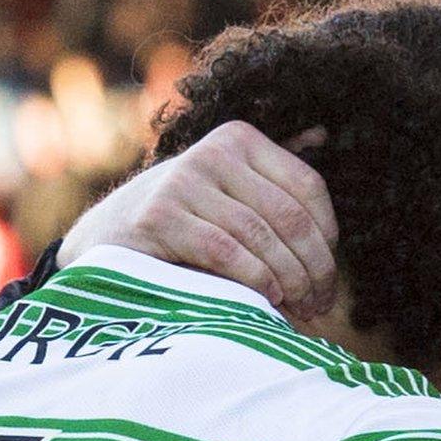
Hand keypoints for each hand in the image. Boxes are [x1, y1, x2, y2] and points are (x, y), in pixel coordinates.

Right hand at [64, 122, 340, 316]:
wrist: (110, 238)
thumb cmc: (186, 220)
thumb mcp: (228, 188)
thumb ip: (270, 173)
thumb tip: (323, 132)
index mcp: (239, 140)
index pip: (307, 187)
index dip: (327, 237)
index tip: (329, 277)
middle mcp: (214, 152)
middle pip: (289, 216)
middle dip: (314, 267)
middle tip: (321, 304)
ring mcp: (184, 182)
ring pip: (261, 236)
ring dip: (290, 280)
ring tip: (300, 308)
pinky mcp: (162, 216)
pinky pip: (226, 252)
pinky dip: (255, 279)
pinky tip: (268, 299)